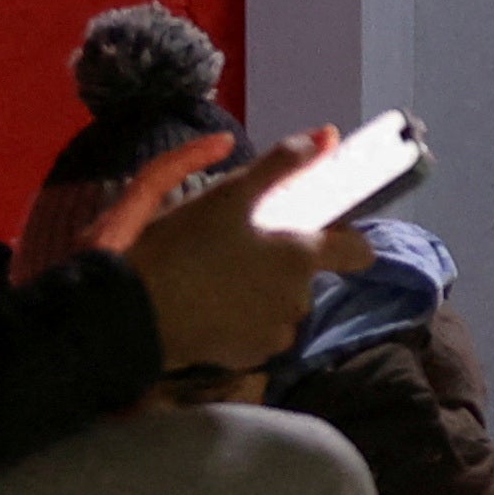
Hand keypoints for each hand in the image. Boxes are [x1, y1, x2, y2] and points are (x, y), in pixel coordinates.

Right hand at [118, 133, 368, 378]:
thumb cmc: (183, 245)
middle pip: (309, 276)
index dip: (340, 235)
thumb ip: (282, 164)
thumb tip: (329, 136)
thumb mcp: (229, 193)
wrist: (134, 312)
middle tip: (240, 244)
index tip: (310, 225)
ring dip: (265, 291)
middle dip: (285, 262)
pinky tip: (212, 304)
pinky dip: (245, 319)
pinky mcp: (249, 358)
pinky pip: (259, 331)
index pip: (360, 251)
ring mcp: (275, 334)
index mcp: (302, 258)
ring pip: (283, 305)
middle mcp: (300, 300)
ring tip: (221, 275)